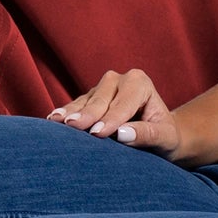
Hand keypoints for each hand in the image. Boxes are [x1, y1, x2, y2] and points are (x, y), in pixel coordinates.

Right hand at [46, 68, 183, 159]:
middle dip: (88, 114)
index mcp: (140, 83)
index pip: (123, 104)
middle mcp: (119, 79)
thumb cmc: (165, 137)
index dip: (111, 120)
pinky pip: (74, 107)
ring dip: (71, 113)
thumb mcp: (165, 138)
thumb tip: (122, 134)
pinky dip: (64, 114)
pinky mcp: (87, 99)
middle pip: (101, 99)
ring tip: (57, 122)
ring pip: (85, 101)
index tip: (98, 133)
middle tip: (73, 127)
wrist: (158, 136)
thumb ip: (148, 135)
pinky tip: (52, 121)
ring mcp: (100, 88)